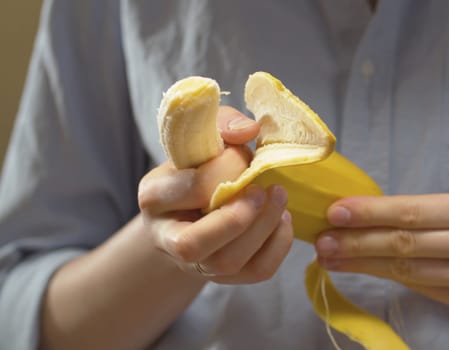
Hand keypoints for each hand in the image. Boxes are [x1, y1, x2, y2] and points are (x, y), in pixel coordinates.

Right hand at [138, 106, 293, 283]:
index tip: (244, 154)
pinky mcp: (225, 275)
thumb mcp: (205, 136)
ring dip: (264, 229)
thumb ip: (223, 123)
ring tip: (280, 198)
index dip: (226, 170)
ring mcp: (196, 264)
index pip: (192, 188)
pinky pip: (256, 271)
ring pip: (227, 263)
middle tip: (265, 190)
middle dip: (237, 219)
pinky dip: (278, 245)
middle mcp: (167, 237)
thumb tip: (248, 130)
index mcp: (155, 196)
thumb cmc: (199, 164)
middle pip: (195, 245)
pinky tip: (283, 219)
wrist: (194, 204)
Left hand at [315, 189, 448, 321]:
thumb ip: (435, 214)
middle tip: (321, 237)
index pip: (416, 210)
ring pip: (410, 269)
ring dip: (364, 263)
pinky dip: (389, 277)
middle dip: (358, 240)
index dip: (372, 212)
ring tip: (330, 256)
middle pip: (408, 242)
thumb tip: (374, 215)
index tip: (336, 211)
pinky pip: (423, 288)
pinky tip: (363, 270)